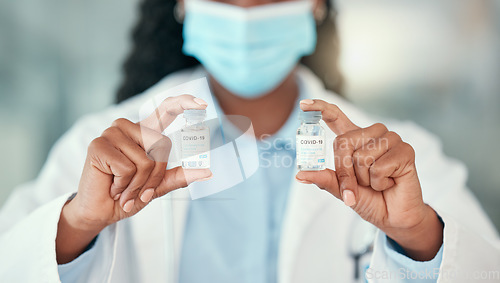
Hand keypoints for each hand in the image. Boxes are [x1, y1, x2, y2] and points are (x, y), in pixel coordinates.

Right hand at [57, 95, 211, 262]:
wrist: (100, 211)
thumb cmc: (128, 195)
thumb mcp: (158, 186)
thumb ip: (180, 176)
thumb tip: (208, 172)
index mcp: (145, 133)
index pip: (166, 109)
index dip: (184, 103)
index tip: (203, 104)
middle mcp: (129, 128)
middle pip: (162, 146)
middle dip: (155, 176)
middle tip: (138, 191)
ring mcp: (112, 133)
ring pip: (145, 160)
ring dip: (137, 184)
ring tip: (122, 189)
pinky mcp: (99, 144)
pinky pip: (127, 168)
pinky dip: (123, 185)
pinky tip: (112, 186)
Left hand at [296, 99, 442, 260]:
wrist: (394, 217)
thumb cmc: (368, 199)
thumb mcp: (341, 190)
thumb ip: (324, 179)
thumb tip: (300, 174)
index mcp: (354, 138)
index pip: (335, 116)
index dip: (320, 108)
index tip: (303, 105)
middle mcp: (372, 134)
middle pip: (343, 143)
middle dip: (345, 172)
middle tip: (359, 186)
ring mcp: (391, 139)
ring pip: (362, 157)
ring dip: (366, 179)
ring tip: (378, 182)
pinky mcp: (405, 150)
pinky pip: (379, 167)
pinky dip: (380, 182)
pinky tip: (390, 182)